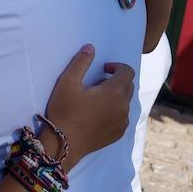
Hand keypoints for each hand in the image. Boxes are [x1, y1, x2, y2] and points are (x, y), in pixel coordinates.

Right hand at [43, 45, 133, 167]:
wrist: (64, 143)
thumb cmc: (65, 110)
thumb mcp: (68, 82)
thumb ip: (81, 62)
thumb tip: (90, 47)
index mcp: (114, 92)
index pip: (127, 72)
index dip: (116, 66)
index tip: (103, 69)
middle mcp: (123, 107)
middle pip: (129, 86)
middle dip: (117, 80)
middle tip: (97, 84)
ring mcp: (123, 122)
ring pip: (126, 102)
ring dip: (116, 96)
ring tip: (96, 100)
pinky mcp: (118, 133)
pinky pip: (122, 117)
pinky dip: (115, 111)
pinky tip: (97, 115)